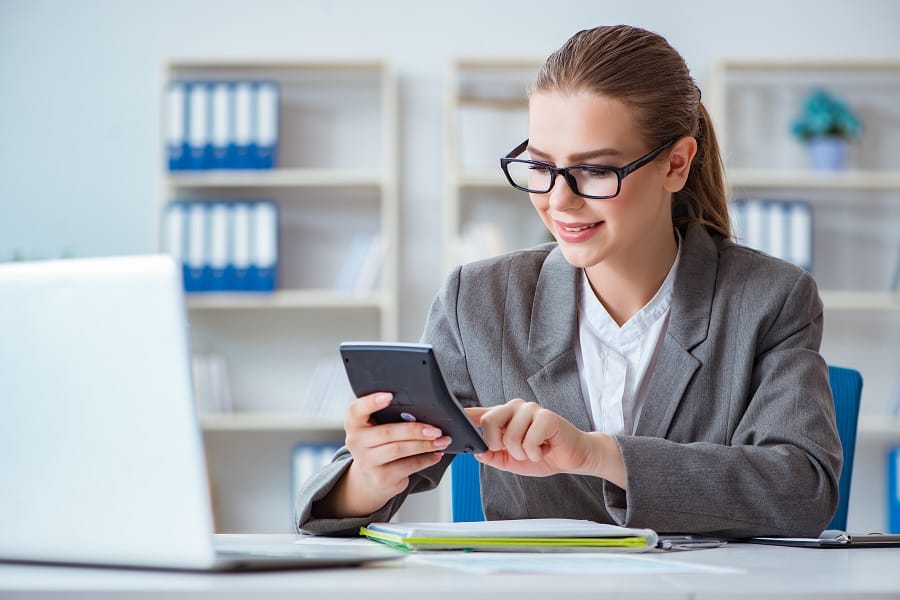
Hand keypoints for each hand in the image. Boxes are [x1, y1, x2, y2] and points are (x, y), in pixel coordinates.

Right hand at [322, 392, 451, 517]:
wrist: (370, 478)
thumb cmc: (378, 445)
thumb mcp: (376, 428)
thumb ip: (389, 417)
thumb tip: (423, 412)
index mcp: (354, 424)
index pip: (356, 410)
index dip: (371, 402)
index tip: (389, 396)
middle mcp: (356, 442)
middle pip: (387, 432)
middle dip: (414, 430)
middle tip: (435, 429)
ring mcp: (367, 462)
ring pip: (399, 449)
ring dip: (424, 445)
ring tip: (441, 441)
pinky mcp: (381, 478)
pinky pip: (408, 466)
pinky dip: (426, 459)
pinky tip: (435, 454)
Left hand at [465, 399, 625, 487]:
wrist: (572, 457)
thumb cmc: (543, 454)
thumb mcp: (511, 460)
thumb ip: (493, 455)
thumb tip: (476, 451)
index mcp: (504, 416)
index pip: (478, 413)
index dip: (463, 417)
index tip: (450, 420)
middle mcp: (515, 407)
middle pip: (488, 422)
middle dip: (498, 444)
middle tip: (515, 450)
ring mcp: (531, 409)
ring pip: (509, 436)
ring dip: (522, 453)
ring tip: (534, 449)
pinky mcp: (546, 416)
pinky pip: (528, 440)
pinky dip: (535, 453)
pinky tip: (544, 448)